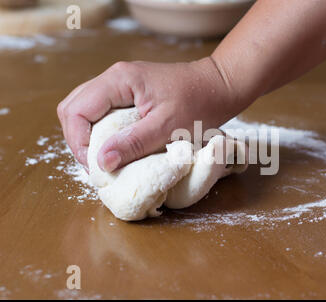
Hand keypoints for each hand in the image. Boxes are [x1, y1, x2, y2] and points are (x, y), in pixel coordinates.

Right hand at [57, 57, 241, 171]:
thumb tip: (101, 162)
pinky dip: (100, 130)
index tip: (96, 167)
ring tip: (103, 159)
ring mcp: (121, 83)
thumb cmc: (199, 104)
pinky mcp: (129, 92)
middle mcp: (114, 77)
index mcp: (119, 80)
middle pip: (73, 107)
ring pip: (85, 108)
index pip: (76, 110)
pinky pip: (102, 110)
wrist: (220, 87)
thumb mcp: (167, 127)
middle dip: (78, 139)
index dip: (78, 142)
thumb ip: (133, 143)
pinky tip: (114, 146)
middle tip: (96, 164)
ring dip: (88, 135)